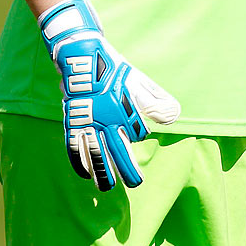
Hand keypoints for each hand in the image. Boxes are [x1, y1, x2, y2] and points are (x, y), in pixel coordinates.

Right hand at [40, 0, 179, 190]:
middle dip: (125, 171)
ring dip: (100, 173)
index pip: (135, 136)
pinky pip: (73, 147)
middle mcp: (104, 121)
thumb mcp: (139, 82)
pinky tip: (84, 173)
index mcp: (123, 112)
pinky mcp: (71, 122)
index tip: (141, 141)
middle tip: (134, 184)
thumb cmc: (114, 71)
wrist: (82, 58)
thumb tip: (174, 117)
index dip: (139, 138)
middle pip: (115, 153)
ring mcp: (86, 122)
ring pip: (94, 155)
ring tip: (105, 187)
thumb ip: (156, 101)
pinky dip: (79, 161)